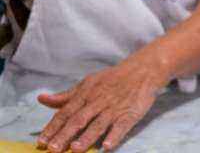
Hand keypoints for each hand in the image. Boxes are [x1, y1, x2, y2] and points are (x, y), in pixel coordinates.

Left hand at [37, 54, 168, 151]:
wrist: (144, 70)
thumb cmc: (113, 78)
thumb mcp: (88, 83)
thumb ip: (66, 96)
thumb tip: (41, 99)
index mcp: (85, 94)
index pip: (65, 113)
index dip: (53, 128)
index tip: (41, 141)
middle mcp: (97, 102)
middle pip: (78, 120)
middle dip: (65, 135)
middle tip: (53, 149)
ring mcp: (114, 108)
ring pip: (98, 124)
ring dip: (86, 137)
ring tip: (75, 149)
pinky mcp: (130, 113)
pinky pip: (121, 126)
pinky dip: (114, 136)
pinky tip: (107, 147)